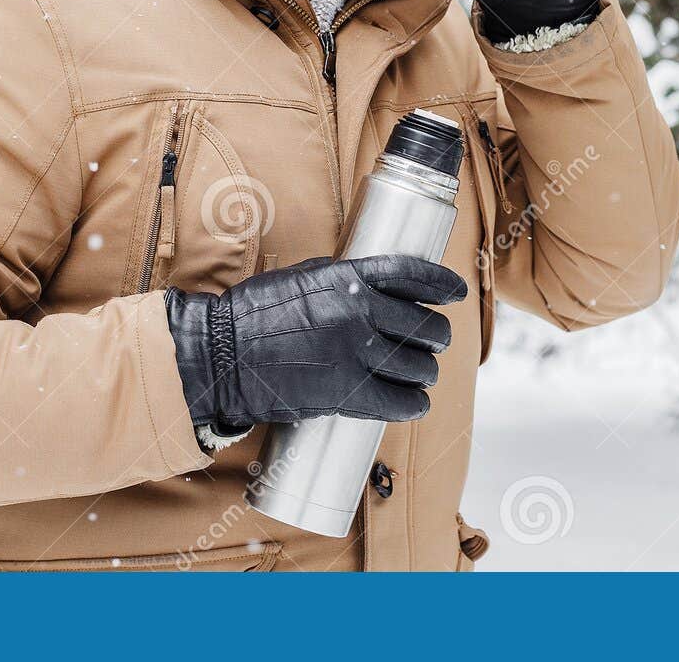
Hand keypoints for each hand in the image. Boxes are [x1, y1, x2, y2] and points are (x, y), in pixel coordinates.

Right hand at [163, 254, 466, 430]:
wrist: (221, 356)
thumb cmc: (254, 314)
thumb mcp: (300, 276)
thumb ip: (339, 277)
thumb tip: (370, 281)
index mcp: (349, 279)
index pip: (413, 275)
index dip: (443, 284)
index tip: (456, 293)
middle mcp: (359, 312)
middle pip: (426, 326)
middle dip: (436, 338)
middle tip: (431, 345)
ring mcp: (355, 355)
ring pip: (420, 366)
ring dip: (425, 372)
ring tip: (419, 375)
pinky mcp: (347, 395)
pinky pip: (402, 402)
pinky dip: (414, 404)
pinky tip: (413, 402)